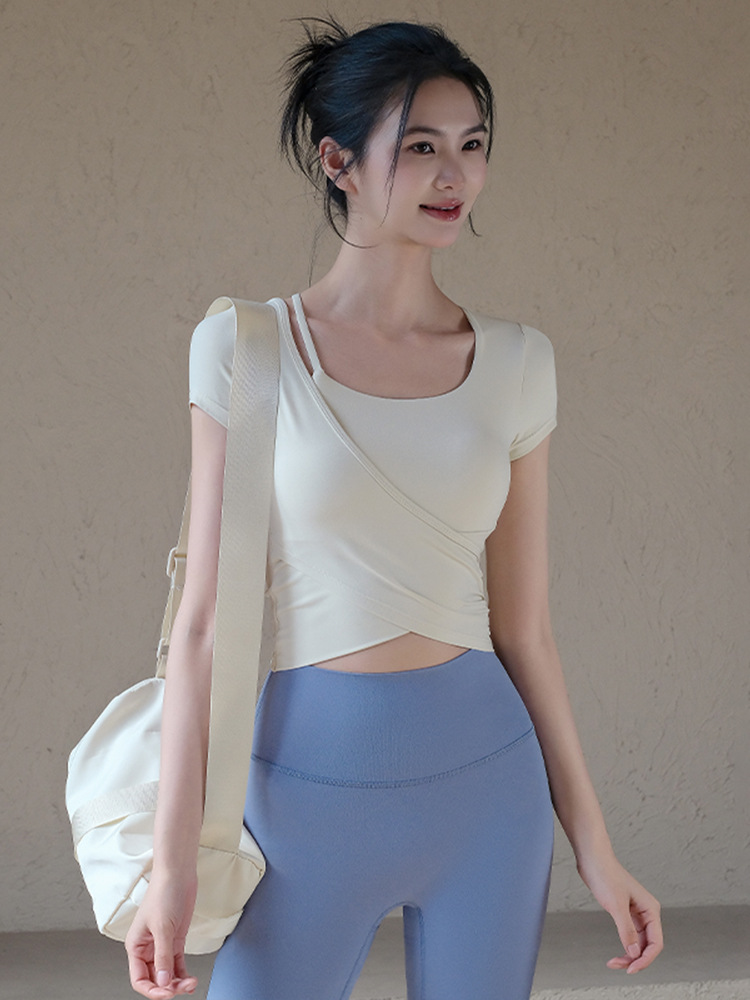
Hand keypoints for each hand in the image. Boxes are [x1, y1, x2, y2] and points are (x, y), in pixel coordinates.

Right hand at [125, 872, 198, 997]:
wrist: (178, 874)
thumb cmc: (164, 893)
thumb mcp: (162, 927)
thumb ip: (163, 956)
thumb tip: (164, 982)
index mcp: (136, 946)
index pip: (139, 979)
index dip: (152, 990)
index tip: (167, 993)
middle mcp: (147, 948)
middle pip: (155, 979)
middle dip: (168, 987)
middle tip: (183, 988)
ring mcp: (162, 945)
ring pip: (167, 974)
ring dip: (178, 983)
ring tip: (191, 983)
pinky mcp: (175, 940)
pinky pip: (177, 964)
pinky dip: (183, 974)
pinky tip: (190, 979)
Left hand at [577, 851, 662, 973]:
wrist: (592, 859)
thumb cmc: (605, 874)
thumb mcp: (616, 904)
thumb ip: (626, 930)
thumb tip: (634, 953)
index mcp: (651, 909)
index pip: (655, 943)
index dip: (645, 959)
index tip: (631, 969)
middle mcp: (647, 913)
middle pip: (648, 945)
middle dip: (635, 959)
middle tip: (618, 966)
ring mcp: (636, 913)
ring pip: (638, 943)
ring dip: (629, 955)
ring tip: (613, 963)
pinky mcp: (624, 913)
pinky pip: (630, 936)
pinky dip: (625, 946)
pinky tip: (617, 954)